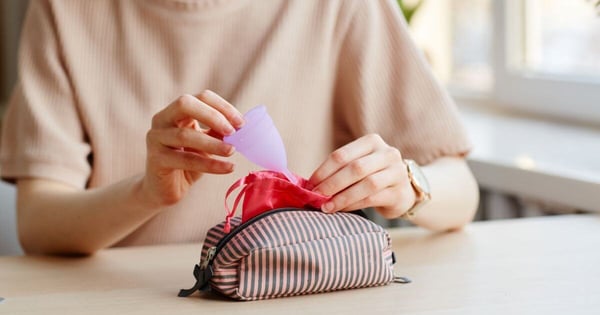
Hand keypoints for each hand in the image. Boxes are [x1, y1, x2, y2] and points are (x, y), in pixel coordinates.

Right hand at [141, 90, 244, 206]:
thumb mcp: (206, 143)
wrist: (165, 190)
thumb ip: (218, 132)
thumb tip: (241, 126)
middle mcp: (162, 119)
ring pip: (185, 135)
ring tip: (232, 151)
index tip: (241, 123)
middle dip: (212, 116)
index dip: (223, 107)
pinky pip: (186, 160)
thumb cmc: (188, 162)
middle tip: (233, 132)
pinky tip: (228, 168)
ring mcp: (156, 138)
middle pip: (185, 104)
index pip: (201, 97)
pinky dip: (210, 164)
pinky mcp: (156, 159)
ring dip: (213, 143)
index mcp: (176, 111)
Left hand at [309, 134, 415, 218]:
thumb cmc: (372, 176)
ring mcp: (396, 172)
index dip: (323, 171)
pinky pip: (372, 198)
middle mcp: (387, 153)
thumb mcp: (359, 165)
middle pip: (354, 168)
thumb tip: (311, 185)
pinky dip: (353, 205)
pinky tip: (342, 209)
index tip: (310, 185)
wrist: (403, 192)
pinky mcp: (399, 192)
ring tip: (327, 206)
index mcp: (371, 142)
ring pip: (366, 184)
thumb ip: (340, 170)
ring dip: (342, 197)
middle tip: (316, 196)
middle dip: (332, 184)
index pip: (342, 155)